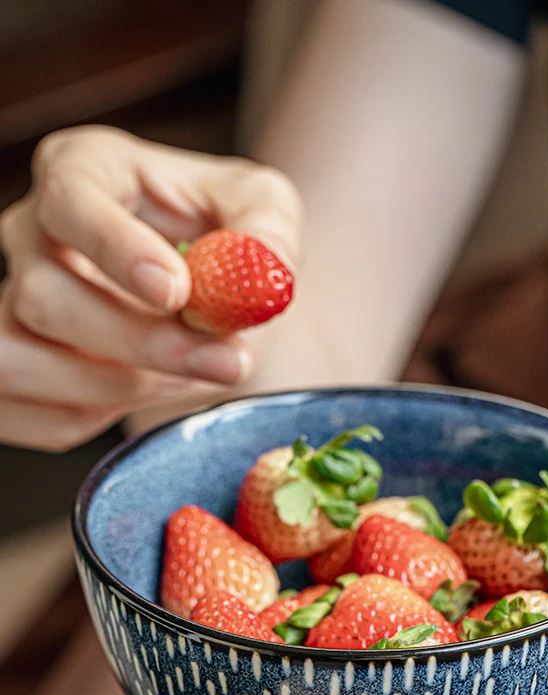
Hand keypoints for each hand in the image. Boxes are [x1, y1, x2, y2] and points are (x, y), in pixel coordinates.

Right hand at [0, 126, 300, 450]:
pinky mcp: (14, 367)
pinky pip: (36, 417)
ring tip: (191, 377)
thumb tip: (260, 271)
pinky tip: (152, 391)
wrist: (214, 295)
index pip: (69, 200)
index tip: (177, 292)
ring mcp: (10, 302)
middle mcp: (30, 232)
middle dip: (140, 343)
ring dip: (116, 388)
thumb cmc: (228, 235)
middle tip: (224, 362)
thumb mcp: (265, 210)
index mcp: (83, 169)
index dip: (116, 250)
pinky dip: (102, 417)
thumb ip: (267, 232)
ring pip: (21, 362)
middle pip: (43, 296)